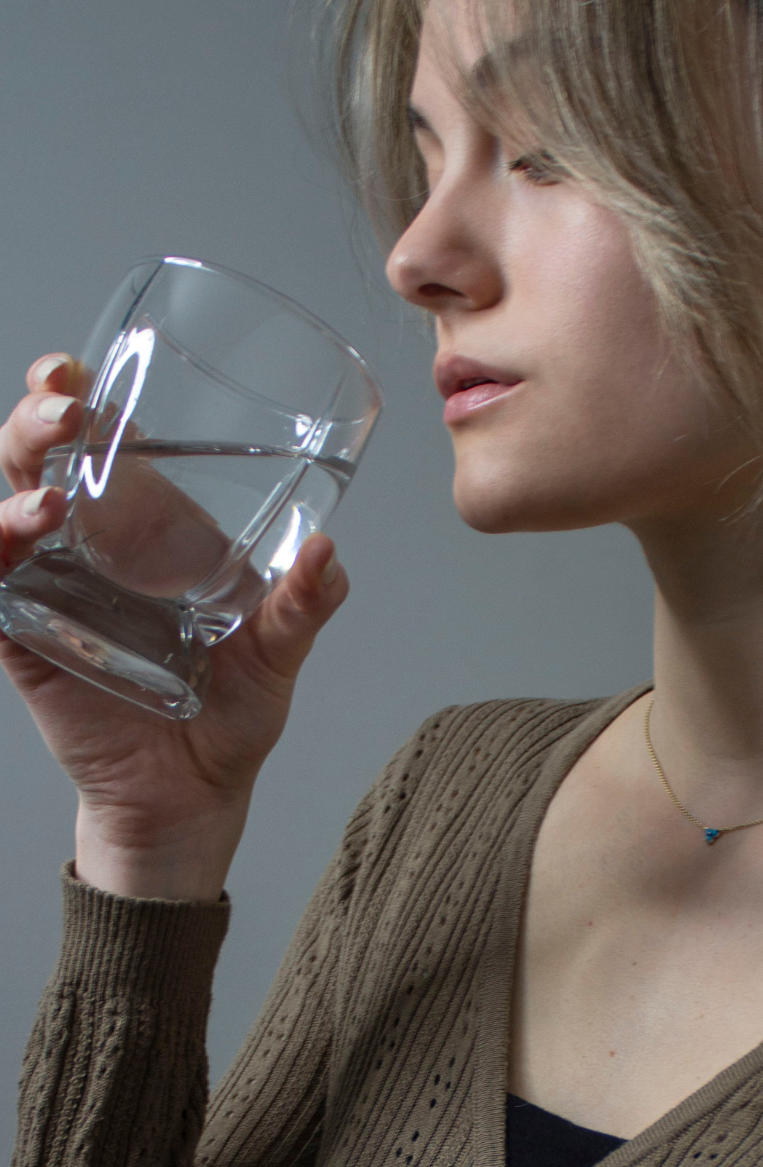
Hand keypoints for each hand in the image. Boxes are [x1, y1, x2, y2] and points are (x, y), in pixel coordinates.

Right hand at [0, 353, 348, 899]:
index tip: (75, 369)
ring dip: (14, 496)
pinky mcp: (28, 644)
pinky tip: (6, 550)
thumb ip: (303, 604)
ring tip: (51, 504)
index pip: (94, 438)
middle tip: (64, 410)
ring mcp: (51, 592)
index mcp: (143, 527)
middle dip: (34, 420)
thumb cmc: (231, 715)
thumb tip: (326, 553)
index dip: (71, 393)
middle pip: (34, 458)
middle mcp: (87, 547)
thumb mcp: (277, 653)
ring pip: (3, 514)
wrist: (194, 797)